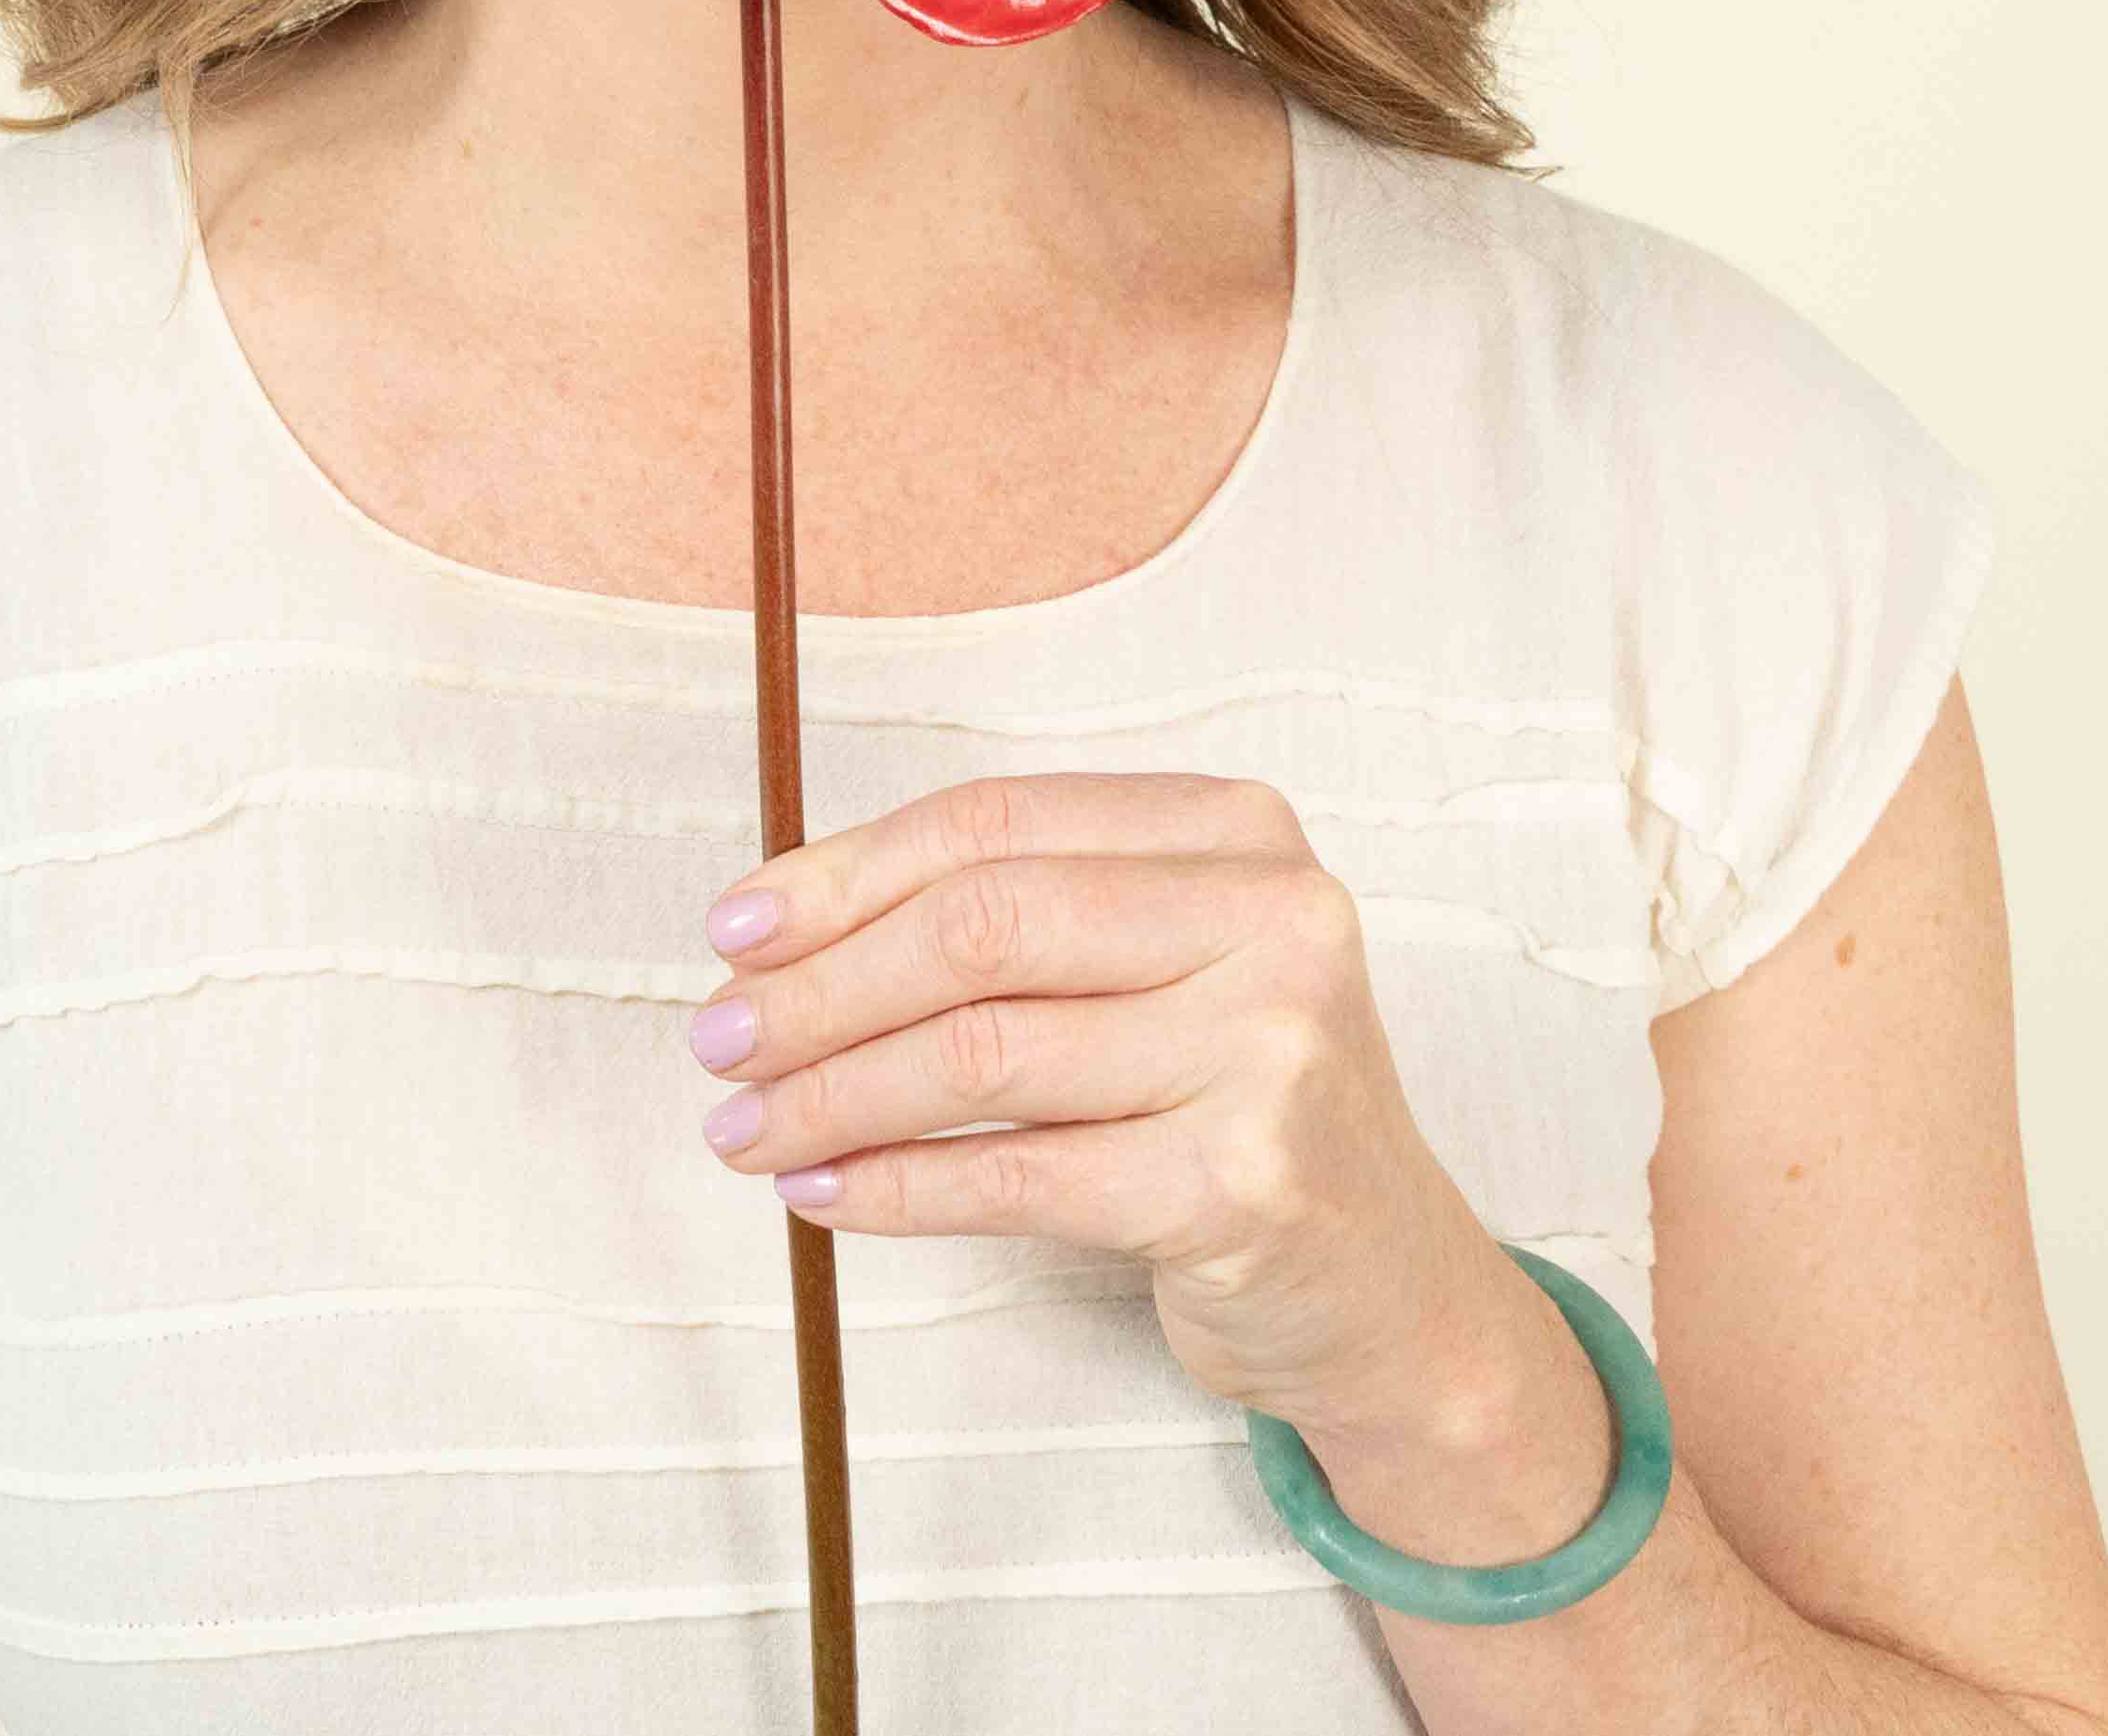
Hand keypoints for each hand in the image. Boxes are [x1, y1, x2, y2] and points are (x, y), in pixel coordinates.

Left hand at [687, 771, 1539, 1454]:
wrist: (1387, 1283)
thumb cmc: (1235, 1102)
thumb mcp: (1157, 966)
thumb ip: (1014, 918)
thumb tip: (779, 928)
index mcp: (1234, 831)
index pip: (994, 824)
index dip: (844, 874)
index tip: (735, 929)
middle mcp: (1268, 919)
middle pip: (981, 927)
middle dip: (821, 986)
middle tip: (720, 1039)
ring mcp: (1268, 1051)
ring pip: (982, 1055)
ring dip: (833, 1094)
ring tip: (747, 1129)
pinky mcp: (1242, 1183)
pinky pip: (1018, 1178)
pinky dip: (896, 1187)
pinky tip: (827, 1192)